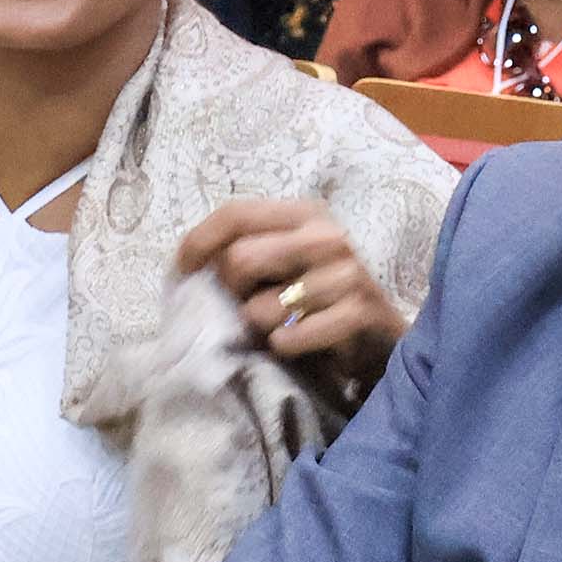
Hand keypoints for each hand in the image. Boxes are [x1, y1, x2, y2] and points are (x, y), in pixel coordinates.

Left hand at [177, 197, 405, 387]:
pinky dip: (283, 347)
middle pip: (240, 259)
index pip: (236, 213)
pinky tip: (297, 344)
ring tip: (280, 327)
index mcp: (306, 214)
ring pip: (260, 308)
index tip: (183, 271)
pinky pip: (287, 338)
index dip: (199, 242)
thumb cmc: (318, 301)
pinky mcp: (357, 313)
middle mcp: (327, 236)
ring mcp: (347, 274)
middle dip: (231, 292)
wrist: (379, 340)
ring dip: (260, 327)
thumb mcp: (283, 264)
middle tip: (244, 306)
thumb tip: (189, 264)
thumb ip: (245, 252)